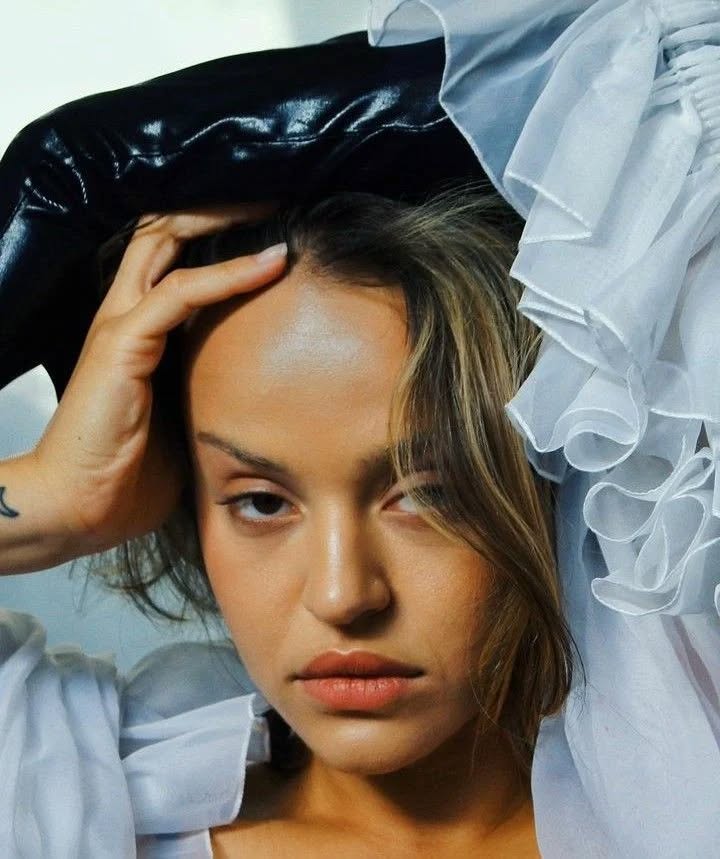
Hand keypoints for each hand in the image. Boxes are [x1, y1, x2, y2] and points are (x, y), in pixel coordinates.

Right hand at [31, 203, 286, 553]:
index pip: (173, 260)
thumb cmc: (129, 472)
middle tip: (272, 197)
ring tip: (273, 206)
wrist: (80, 507)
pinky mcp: (123, 344)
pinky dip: (228, 274)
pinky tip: (271, 262)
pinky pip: (180, 292)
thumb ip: (212, 389)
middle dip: (217, 209)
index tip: (270, 226)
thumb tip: (265, 391)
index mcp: (139, 331)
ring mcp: (120, 325)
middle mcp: (126, 315)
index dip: (216, 235)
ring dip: (222, 221)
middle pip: (164, 234)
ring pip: (166, 244)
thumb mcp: (186, 418)